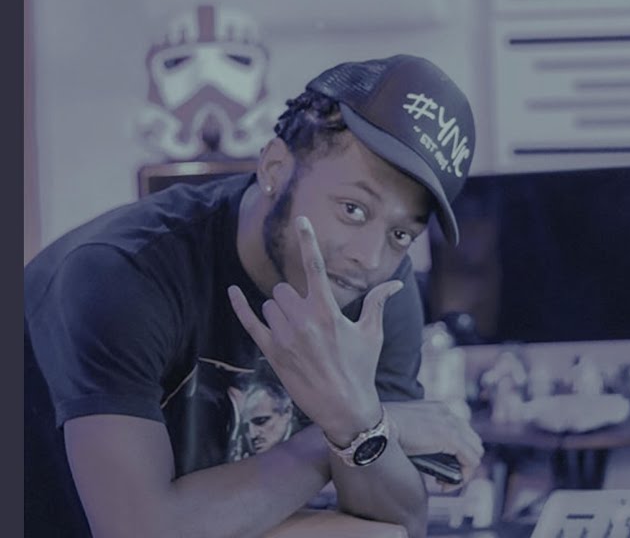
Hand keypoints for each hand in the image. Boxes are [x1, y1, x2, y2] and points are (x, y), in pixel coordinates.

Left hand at [229, 215, 403, 446]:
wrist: (344, 408)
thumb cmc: (360, 368)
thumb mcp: (372, 333)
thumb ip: (378, 302)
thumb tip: (396, 284)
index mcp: (328, 311)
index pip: (315, 267)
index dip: (308, 241)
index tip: (302, 220)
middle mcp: (304, 320)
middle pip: (284, 289)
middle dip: (293, 298)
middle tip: (307, 319)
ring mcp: (285, 337)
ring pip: (270, 304)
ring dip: (279, 311)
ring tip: (296, 332)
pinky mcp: (272, 352)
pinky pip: (250, 322)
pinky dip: (240, 306)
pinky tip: (233, 292)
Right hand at [385, 399, 484, 482]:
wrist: (375, 426)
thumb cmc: (383, 431)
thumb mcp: (408, 430)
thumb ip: (424, 438)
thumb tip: (430, 458)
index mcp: (439, 408)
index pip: (462, 430)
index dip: (457, 453)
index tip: (442, 466)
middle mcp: (449, 413)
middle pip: (473, 441)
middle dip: (463, 462)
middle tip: (443, 477)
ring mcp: (452, 424)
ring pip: (476, 452)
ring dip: (463, 471)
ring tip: (443, 483)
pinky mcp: (451, 437)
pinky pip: (471, 462)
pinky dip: (462, 477)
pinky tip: (444, 486)